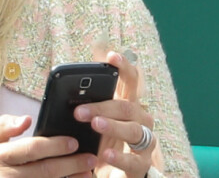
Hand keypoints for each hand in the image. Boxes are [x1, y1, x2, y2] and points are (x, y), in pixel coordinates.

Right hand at [0, 114, 95, 176]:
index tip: (75, 142)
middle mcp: (5, 174)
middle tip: (91, 159)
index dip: (55, 145)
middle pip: (43, 171)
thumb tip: (26, 120)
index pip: (32, 149)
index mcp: (1, 154)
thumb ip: (5, 126)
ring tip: (87, 174)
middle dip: (70, 165)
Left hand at [74, 51, 157, 177]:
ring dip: (113, 126)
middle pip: (127, 106)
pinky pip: (133, 159)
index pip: (131, 80)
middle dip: (103, 106)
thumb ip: (90, 111)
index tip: (111, 57)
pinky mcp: (142, 163)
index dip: (124, 67)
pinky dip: (119, 156)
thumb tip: (70, 97)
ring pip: (133, 128)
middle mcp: (141, 119)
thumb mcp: (97, 126)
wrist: (118, 176)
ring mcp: (145, 140)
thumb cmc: (105, 145)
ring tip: (95, 125)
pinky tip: (105, 154)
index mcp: (130, 106)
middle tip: (79, 111)